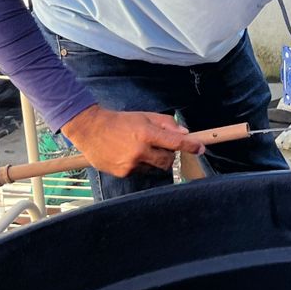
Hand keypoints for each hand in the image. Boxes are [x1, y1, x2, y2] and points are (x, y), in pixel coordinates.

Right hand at [60, 105, 205, 176]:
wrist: (90, 129)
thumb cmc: (120, 121)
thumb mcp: (144, 116)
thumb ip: (166, 124)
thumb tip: (184, 133)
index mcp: (146, 133)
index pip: (175, 142)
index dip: (190, 146)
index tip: (200, 148)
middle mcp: (139, 150)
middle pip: (168, 161)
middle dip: (169, 155)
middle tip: (160, 146)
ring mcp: (131, 164)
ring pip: (154, 167)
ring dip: (153, 160)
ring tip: (138, 148)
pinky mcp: (123, 173)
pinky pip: (140, 171)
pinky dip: (139, 165)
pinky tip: (128, 155)